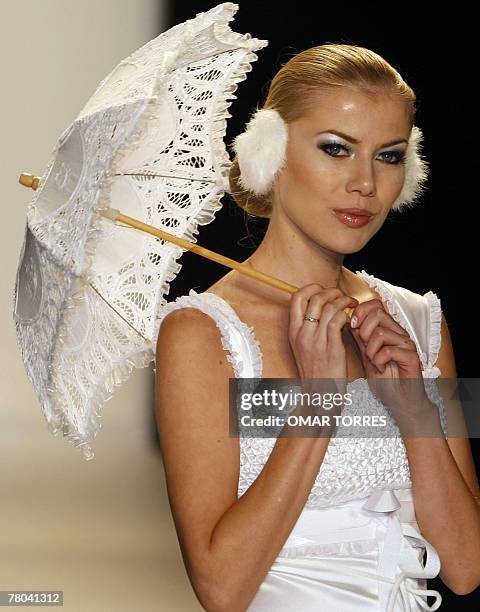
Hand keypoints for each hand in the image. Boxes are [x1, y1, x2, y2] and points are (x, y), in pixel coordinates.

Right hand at [289, 284, 358, 396]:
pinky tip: (351, 319)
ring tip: (351, 304)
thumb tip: (321, 311)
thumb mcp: (303, 349)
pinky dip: (346, 314)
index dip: (311, 288)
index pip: (296, 298)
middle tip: (341, 296)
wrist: (318, 395)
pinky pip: (338, 321)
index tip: (323, 290)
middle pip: (314, 298)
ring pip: (328, 306)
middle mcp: (302, 334)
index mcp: (293, 332)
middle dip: (331, 291)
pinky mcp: (331, 348)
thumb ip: (309, 329)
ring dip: (343, 300)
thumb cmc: (315, 372)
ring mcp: (316, 341)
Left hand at [349, 299, 430, 418]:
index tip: (352, 325)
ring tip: (373, 361)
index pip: (375, 305)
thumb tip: (349, 320)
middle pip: (378, 313)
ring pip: (381, 332)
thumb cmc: (384, 379)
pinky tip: (381, 368)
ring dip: (370, 349)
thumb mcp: (366, 355)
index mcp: (388, 329)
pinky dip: (379, 360)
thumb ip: (360, 338)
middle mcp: (399, 333)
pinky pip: (389, 350)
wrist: (399, 400)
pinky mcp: (412, 357)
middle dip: (363, 330)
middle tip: (364, 348)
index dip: (361, 311)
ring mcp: (406, 344)